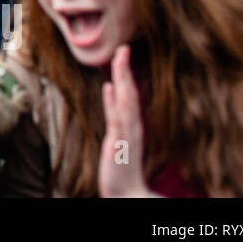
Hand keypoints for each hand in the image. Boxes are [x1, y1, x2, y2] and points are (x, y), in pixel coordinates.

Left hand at [98, 45, 153, 197]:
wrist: (127, 193)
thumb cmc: (122, 166)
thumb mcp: (118, 134)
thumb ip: (115, 111)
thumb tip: (110, 87)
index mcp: (132, 124)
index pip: (131, 93)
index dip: (127, 73)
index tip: (123, 53)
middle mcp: (132, 127)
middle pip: (130, 93)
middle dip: (125, 70)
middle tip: (122, 48)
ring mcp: (126, 136)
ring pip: (126, 102)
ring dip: (123, 80)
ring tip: (120, 59)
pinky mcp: (118, 145)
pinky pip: (117, 121)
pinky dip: (114, 103)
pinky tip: (110, 88)